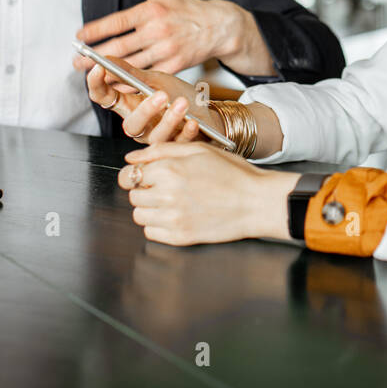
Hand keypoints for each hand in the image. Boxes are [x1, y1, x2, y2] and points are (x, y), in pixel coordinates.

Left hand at [73, 0, 240, 74]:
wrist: (218, 27)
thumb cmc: (186, 8)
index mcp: (152, 11)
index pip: (118, 21)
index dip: (96, 30)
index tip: (80, 36)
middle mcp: (158, 31)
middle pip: (120, 46)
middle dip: (95, 56)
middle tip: (77, 61)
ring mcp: (167, 50)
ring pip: (132, 63)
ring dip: (109, 70)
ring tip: (91, 74)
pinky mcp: (175, 66)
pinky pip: (148, 76)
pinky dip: (131, 81)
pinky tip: (117, 84)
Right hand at [86, 63, 226, 145]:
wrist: (207, 110)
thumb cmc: (176, 94)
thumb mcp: (154, 80)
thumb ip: (131, 73)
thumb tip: (106, 58)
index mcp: (129, 106)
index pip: (104, 98)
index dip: (96, 85)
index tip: (98, 67)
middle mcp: (140, 125)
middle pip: (132, 124)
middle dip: (145, 110)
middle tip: (161, 95)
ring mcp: (158, 137)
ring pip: (157, 137)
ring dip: (170, 120)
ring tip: (182, 103)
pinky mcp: (178, 145)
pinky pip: (179, 144)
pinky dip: (186, 133)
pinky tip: (193, 122)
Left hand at [119, 141, 297, 244]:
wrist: (256, 201)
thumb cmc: (233, 174)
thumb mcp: (199, 150)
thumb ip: (161, 150)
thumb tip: (131, 157)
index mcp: (169, 169)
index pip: (129, 174)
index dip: (138, 173)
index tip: (146, 175)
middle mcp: (167, 195)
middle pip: (133, 196)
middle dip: (145, 190)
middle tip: (166, 187)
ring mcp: (173, 218)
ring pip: (139, 215)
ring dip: (150, 208)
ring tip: (172, 202)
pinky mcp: (180, 237)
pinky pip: (151, 232)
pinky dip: (158, 225)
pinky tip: (177, 215)